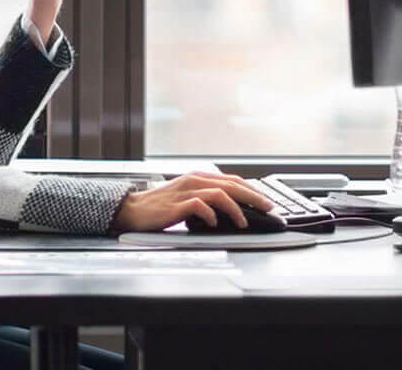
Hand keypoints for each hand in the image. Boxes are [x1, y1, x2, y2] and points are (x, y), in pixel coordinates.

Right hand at [112, 172, 276, 232]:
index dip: (252, 189)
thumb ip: (206, 198)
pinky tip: (216, 223)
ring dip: (236, 209)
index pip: (232, 180)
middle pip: (232, 185)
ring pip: (221, 194)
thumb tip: (230, 208)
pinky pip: (201, 207)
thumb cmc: (159, 206)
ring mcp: (186, 192)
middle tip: (268, 207)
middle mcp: (195, 180)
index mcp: (198, 177)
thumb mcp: (186, 197)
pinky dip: (212, 215)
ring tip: (244, 222)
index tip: (266, 200)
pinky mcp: (178, 205)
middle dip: (253, 197)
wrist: (133, 210)